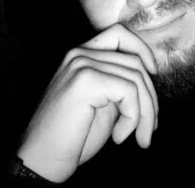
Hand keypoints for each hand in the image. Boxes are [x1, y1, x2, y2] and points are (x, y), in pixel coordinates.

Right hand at [16, 24, 158, 182]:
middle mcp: (80, 53)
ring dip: (146, 113)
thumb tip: (151, 77)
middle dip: (151, 97)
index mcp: (82, 54)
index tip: (153, 74)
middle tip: (150, 127)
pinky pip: (129, 92)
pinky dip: (133, 118)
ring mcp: (81, 64)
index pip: (119, 33)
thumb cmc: (74, 135)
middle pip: (135, 62)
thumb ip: (120, 81)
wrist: (42, 161)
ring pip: (136, 78)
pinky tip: (119, 136)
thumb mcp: (103, 101)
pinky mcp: (85, 80)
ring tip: (140, 137)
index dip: (142, 50)